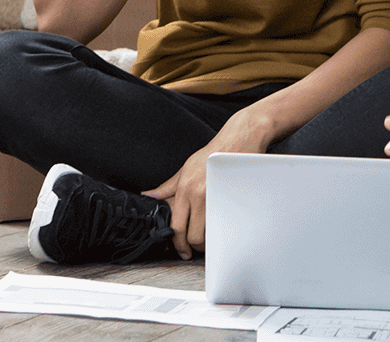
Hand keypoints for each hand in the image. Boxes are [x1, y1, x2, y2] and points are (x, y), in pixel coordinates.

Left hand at [142, 108, 274, 259]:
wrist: (239, 139)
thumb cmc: (213, 154)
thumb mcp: (186, 168)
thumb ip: (167, 188)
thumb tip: (149, 197)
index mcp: (185, 189)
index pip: (177, 226)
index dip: (177, 243)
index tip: (181, 250)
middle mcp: (199, 194)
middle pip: (193, 235)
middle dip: (193, 247)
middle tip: (194, 248)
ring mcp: (217, 197)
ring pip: (209, 233)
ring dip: (208, 240)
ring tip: (207, 239)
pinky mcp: (233, 198)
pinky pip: (224, 223)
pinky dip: (222, 230)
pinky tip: (220, 229)